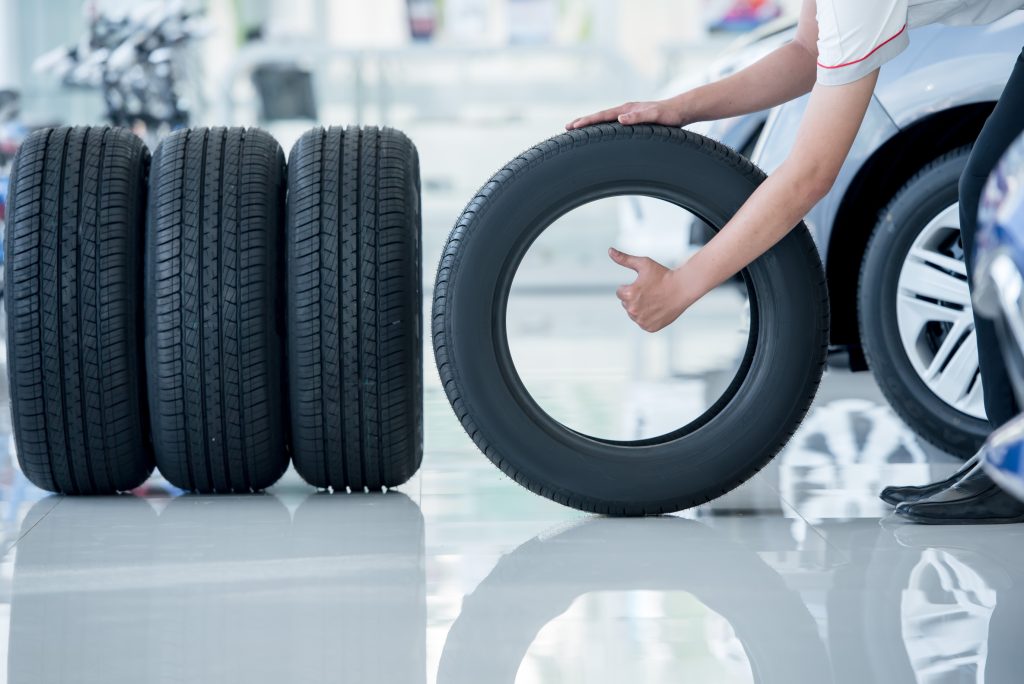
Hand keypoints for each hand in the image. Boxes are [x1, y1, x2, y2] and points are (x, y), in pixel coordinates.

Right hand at [566, 97, 688, 130]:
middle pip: (599, 116)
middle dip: (583, 122)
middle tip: (567, 128)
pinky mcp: (633, 119)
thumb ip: (639, 117)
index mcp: (627, 109)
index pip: (602, 116)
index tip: (572, 127)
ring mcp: (628, 114)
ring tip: (578, 129)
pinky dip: (603, 127)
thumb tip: (620, 118)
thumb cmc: (670, 115)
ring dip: (591, 124)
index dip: (586, 122)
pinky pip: (613, 124)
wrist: (681, 110)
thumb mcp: (655, 116)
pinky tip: (601, 133)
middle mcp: (625, 110)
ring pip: (605, 120)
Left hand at [610, 248, 691, 332]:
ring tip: (654, 300)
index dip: (631, 287)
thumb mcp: (643, 264)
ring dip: (640, 308)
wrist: (683, 288)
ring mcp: (641, 321)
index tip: (644, 284)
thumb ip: (624, 259)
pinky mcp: (649, 328)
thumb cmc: (663, 275)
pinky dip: (648, 317)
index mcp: (629, 294)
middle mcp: (633, 310)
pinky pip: (642, 322)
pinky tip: (657, 309)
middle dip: (635, 298)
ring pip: (633, 313)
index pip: (620, 292)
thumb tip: (609, 251)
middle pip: (626, 303)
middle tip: (651, 292)